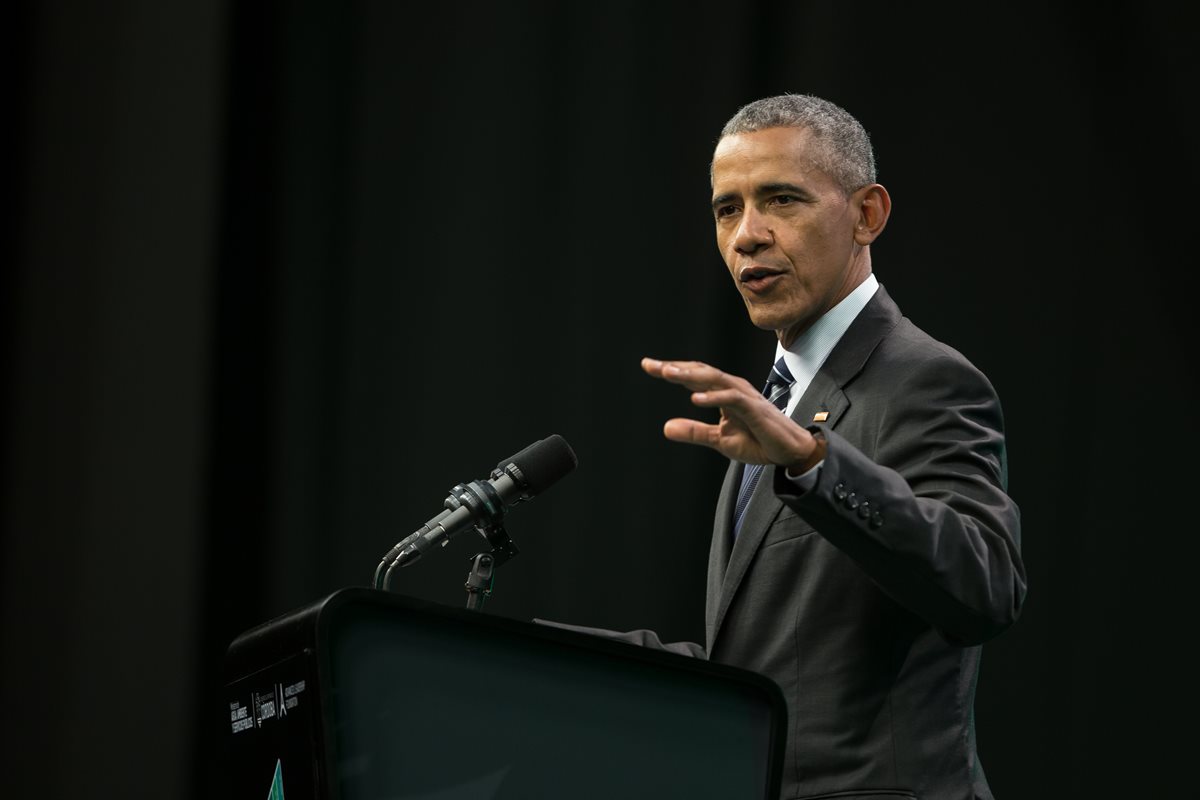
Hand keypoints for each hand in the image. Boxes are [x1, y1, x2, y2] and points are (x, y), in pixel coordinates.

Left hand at [641, 357, 820, 468]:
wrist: (789, 451)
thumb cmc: (759, 440)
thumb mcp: (719, 439)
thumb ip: (694, 432)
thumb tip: (666, 427)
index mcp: (723, 393)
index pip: (694, 376)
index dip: (671, 370)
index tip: (647, 365)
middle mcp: (732, 388)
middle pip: (700, 372)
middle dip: (675, 367)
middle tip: (651, 365)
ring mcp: (744, 396)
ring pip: (714, 378)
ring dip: (690, 375)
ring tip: (667, 373)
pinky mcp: (754, 408)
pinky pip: (731, 398)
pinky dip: (713, 396)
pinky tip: (695, 398)